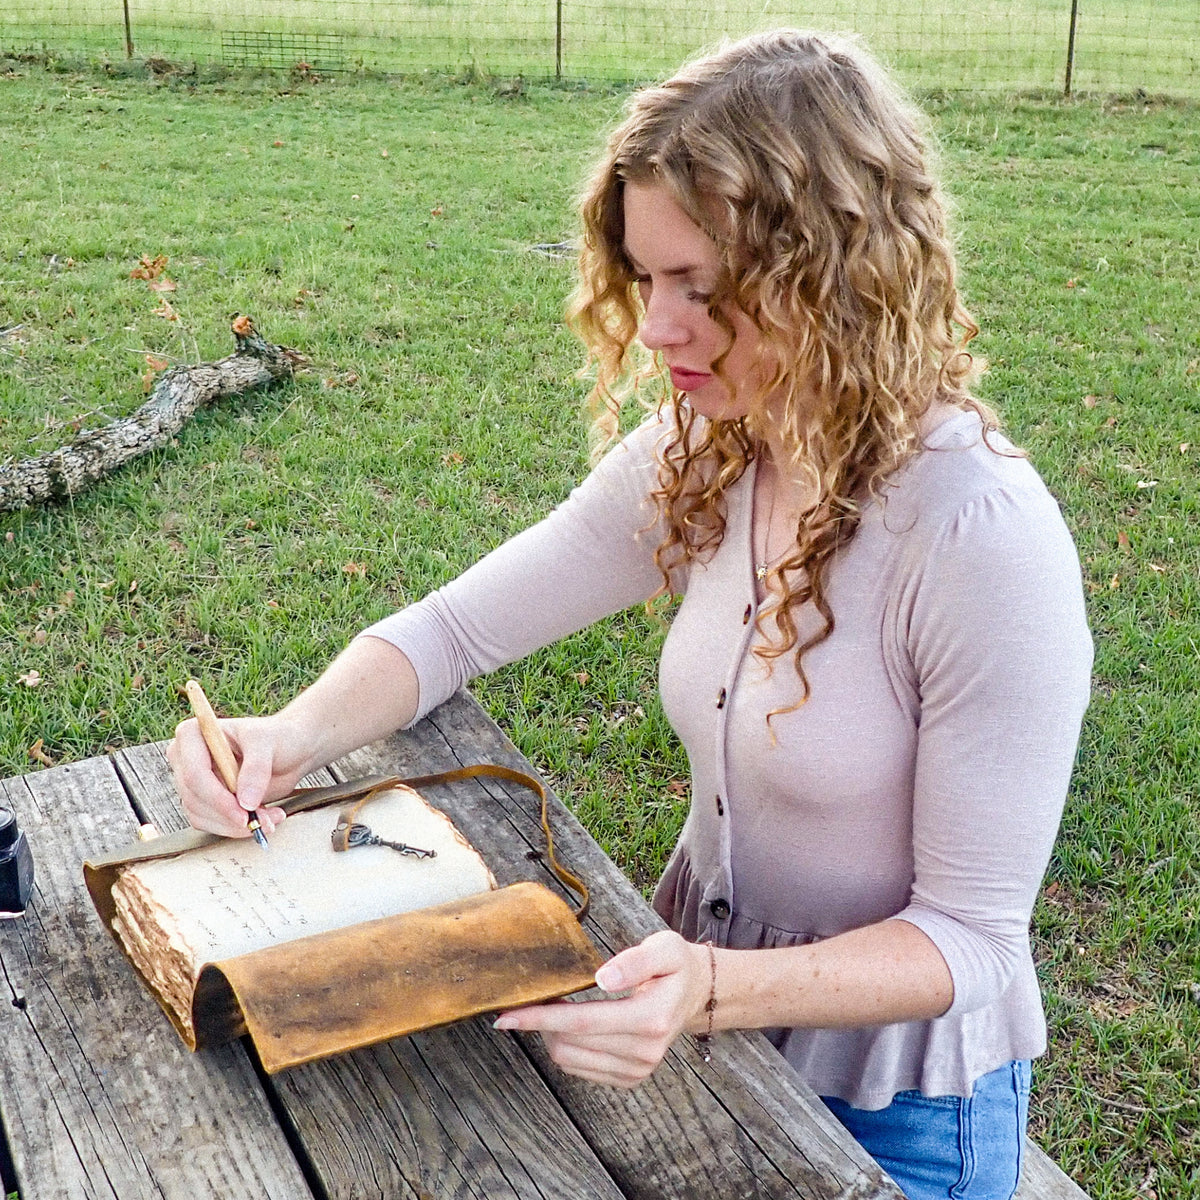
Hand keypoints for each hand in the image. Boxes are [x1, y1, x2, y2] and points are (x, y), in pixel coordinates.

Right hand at [167, 713, 309, 837]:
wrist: (290, 751)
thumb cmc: (277, 737)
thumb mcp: (268, 744)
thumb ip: (256, 769)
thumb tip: (245, 802)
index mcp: (193, 734)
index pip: (195, 774)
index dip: (217, 797)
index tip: (244, 813)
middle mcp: (185, 758)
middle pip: (194, 798)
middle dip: (229, 815)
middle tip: (263, 821)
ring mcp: (192, 781)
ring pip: (200, 815)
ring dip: (234, 825)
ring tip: (270, 819)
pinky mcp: (203, 800)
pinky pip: (209, 823)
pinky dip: (234, 828)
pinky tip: (262, 819)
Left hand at [492, 930, 712, 1087]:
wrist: (695, 993)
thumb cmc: (675, 965)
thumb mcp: (665, 948)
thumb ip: (634, 961)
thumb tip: (601, 978)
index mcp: (651, 1019)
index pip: (583, 1023)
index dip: (541, 1018)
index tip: (507, 1014)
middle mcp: (644, 1052)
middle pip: (571, 1044)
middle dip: (541, 1023)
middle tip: (530, 997)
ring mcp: (637, 1070)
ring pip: (570, 1060)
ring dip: (550, 1036)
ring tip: (552, 1008)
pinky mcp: (630, 1079)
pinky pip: (579, 1069)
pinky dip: (564, 1047)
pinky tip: (567, 1026)